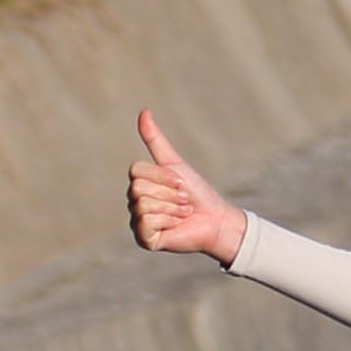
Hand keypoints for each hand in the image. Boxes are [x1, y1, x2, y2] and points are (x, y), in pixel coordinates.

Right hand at [128, 110, 245, 263]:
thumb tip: (144, 111)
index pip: (136, 171)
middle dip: (169, 192)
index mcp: (140, 184)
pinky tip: (176, 226)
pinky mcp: (145, 239)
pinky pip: (146, 223)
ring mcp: (138, 222)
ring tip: (183, 213)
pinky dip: (168, 221)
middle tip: (184, 200)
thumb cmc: (198, 192)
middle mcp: (134, 203)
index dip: (162, 175)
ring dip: (172, 207)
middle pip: (139, 188)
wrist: (216, 219)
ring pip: (143, 205)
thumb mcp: (175, 163)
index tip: (180, 183)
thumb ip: (155, 140)